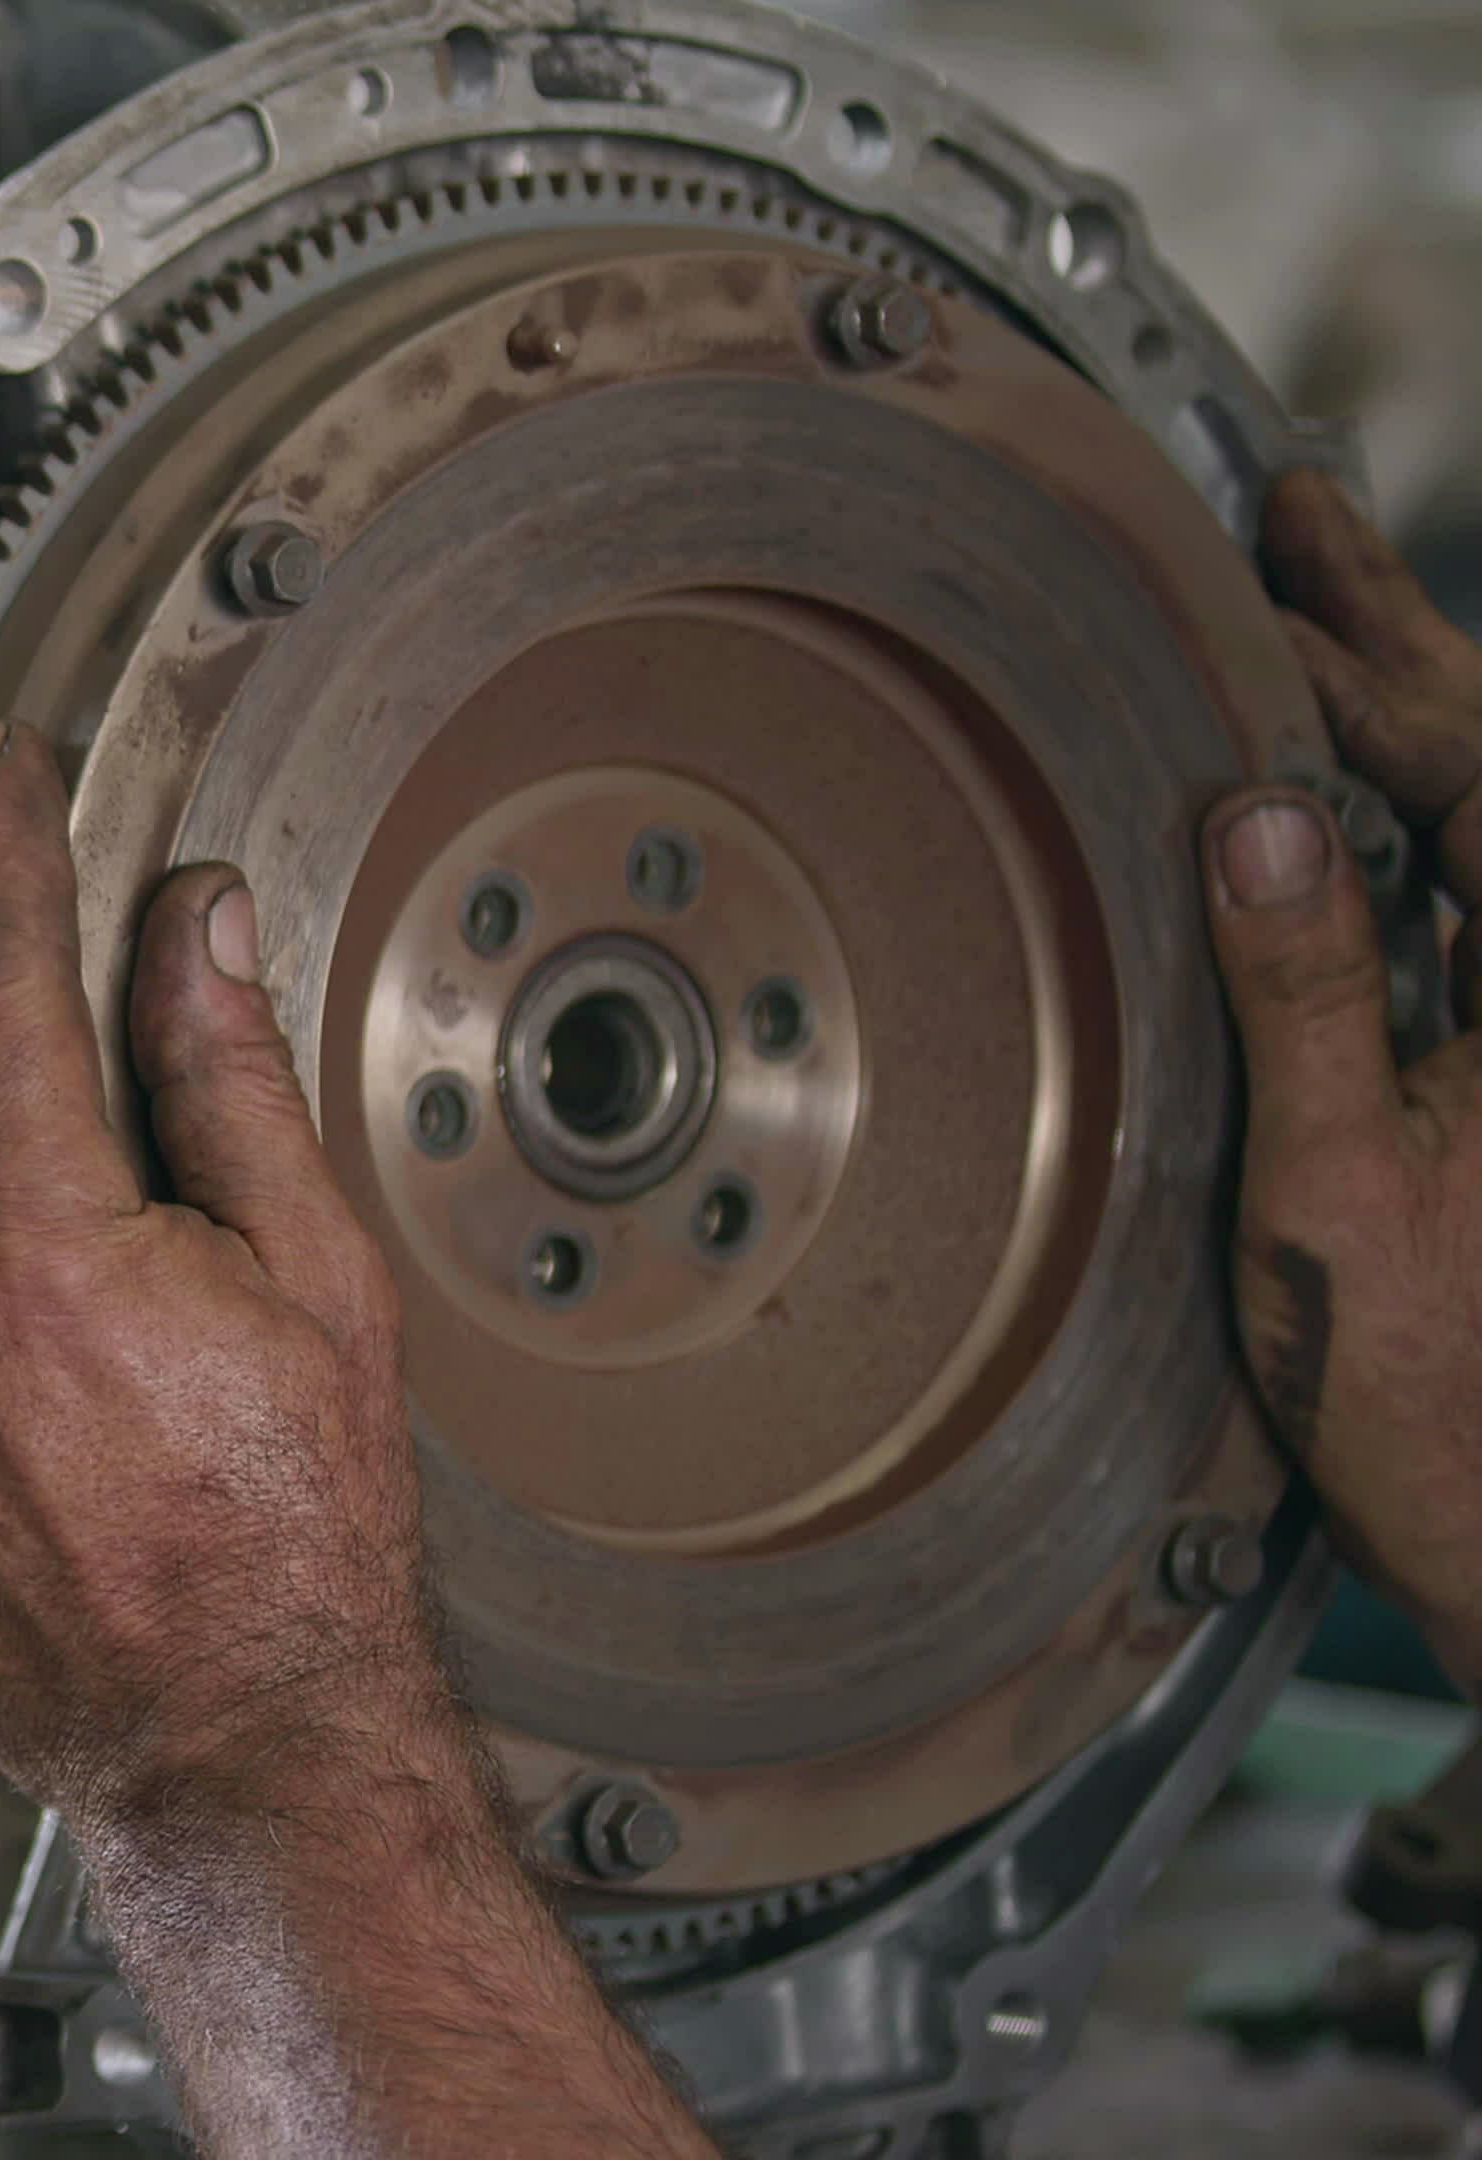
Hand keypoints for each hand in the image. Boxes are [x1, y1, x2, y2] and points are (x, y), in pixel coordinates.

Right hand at [1212, 470, 1481, 1679]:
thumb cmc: (1442, 1399)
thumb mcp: (1336, 1193)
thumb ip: (1310, 994)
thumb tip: (1258, 818)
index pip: (1470, 757)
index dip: (1365, 650)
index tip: (1273, 552)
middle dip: (1390, 633)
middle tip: (1298, 514)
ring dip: (1403, 708)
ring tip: (1322, 613)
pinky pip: (1469, 899)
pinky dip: (1404, 818)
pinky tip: (1328, 798)